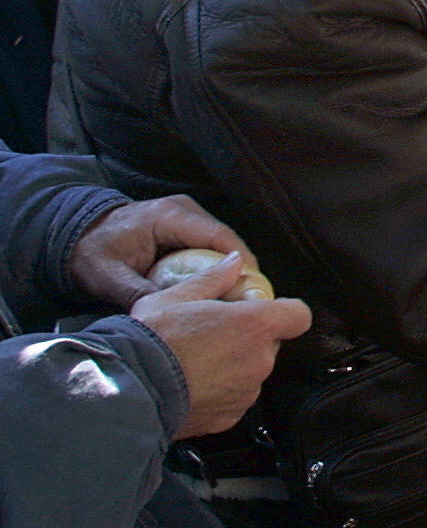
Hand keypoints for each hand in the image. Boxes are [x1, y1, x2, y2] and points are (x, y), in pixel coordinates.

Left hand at [70, 194, 249, 308]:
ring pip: (220, 244)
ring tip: (235, 298)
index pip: (218, 237)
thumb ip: (139, 294)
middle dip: (238, 270)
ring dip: (228, 269)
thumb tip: (168, 317)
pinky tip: (217, 289)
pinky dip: (215, 266)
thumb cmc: (90, 252)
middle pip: (226, 241)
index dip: (240, 263)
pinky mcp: (185, 225)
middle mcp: (184, 210)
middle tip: (247, 301)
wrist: (73, 234)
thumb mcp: (110, 277)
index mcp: (169, 216)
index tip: (251, 290)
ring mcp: (186, 215)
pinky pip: (209, 245)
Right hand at [129, 254, 311, 438]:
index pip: (298, 315)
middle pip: (270, 345)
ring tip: (197, 362)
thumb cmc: (151, 341)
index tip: (266, 312)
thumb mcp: (176, 296)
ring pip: (251, 373)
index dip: (285, 313)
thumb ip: (214, 278)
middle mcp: (259, 359)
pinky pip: (235, 399)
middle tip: (214, 336)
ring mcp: (247, 391)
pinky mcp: (231, 416)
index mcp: (255, 324)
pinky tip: (193, 384)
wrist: (128, 390)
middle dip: (249, 339)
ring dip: (234, 367)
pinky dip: (220, 392)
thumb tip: (234, 263)